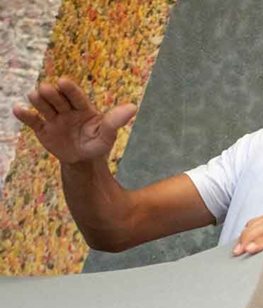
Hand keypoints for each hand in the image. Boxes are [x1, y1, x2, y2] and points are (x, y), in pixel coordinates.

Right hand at [11, 77, 136, 163]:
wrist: (83, 160)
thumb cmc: (97, 143)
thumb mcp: (107, 134)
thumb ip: (115, 121)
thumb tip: (133, 107)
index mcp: (83, 108)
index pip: (76, 96)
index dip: (70, 89)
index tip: (63, 82)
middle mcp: (66, 109)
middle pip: (57, 99)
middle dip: (52, 94)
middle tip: (47, 89)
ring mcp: (53, 118)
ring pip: (43, 106)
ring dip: (38, 100)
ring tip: (34, 95)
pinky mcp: (42, 129)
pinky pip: (32, 121)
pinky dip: (25, 115)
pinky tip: (18, 109)